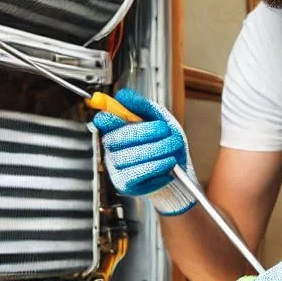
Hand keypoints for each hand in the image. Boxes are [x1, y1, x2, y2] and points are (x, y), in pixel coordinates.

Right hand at [93, 88, 197, 215]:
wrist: (178, 170)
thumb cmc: (164, 143)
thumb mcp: (157, 118)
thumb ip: (141, 106)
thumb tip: (123, 96)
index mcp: (116, 130)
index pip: (103, 122)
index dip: (109, 118)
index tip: (123, 115)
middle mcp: (112, 149)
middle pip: (117, 138)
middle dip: (145, 132)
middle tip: (164, 130)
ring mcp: (117, 168)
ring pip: (130, 157)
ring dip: (156, 150)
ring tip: (172, 146)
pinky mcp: (126, 185)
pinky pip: (138, 175)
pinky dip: (157, 167)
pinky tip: (168, 162)